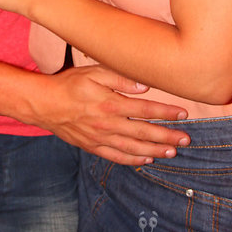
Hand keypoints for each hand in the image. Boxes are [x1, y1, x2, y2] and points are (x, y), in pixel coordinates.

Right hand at [39, 65, 189, 164]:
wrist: (44, 104)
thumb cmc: (70, 84)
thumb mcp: (94, 72)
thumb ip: (120, 78)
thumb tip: (143, 86)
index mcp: (111, 103)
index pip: (146, 110)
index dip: (167, 113)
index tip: (183, 115)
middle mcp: (108, 124)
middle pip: (144, 132)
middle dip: (168, 136)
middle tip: (187, 139)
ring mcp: (101, 138)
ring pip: (134, 147)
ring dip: (155, 150)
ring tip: (173, 151)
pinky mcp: (93, 146)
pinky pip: (117, 156)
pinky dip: (134, 159)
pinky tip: (146, 159)